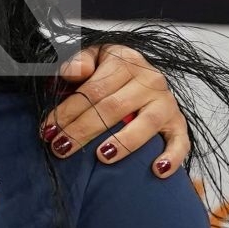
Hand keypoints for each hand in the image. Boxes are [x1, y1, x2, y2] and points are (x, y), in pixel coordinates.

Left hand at [42, 44, 189, 176]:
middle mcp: (149, 80)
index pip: (92, 89)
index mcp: (125, 62)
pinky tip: (156, 170)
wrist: (144, 72)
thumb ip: (79, 62)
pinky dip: (171, 157)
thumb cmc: (111, 70)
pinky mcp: (178, 123)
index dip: (68, 111)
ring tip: (101, 157)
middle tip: (61, 149)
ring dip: (122, 143)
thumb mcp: (94, 57)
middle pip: (113, 108)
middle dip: (83, 131)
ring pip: (146, 124)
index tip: (48, 130)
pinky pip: (180, 141)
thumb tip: (72, 72)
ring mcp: (166, 103)